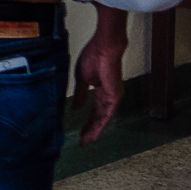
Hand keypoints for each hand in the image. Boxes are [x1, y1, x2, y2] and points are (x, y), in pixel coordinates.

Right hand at [71, 5, 128, 144]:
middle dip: (90, 130)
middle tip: (83, 141)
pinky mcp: (114, 96)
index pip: (93, 110)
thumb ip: (80, 94)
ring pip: (103, 118)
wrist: (104, 48)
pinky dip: (101, 124)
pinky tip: (94, 132)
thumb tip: (75, 108)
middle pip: (98, 117)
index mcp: (99, 90)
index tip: (81, 133)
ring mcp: (112, 97)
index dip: (87, 122)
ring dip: (95, 130)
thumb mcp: (81, 78)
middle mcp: (107, 96)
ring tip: (87, 140)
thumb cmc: (93, 56)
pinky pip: (107, 114)